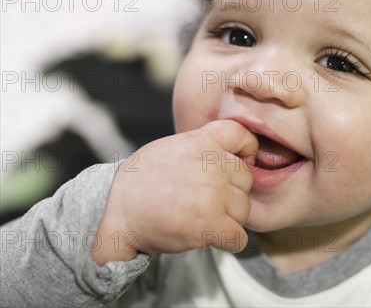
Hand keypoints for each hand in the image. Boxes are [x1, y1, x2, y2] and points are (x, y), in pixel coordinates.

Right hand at [92, 120, 256, 264]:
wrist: (117, 212)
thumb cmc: (143, 181)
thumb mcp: (174, 147)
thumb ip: (205, 146)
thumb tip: (233, 153)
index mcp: (202, 142)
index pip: (243, 136)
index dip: (246, 151)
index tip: (236, 163)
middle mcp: (211, 166)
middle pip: (246, 179)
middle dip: (232, 192)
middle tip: (207, 199)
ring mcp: (212, 195)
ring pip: (244, 209)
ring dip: (229, 218)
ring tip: (202, 215)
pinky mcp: (210, 225)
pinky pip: (239, 238)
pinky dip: (228, 241)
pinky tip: (211, 235)